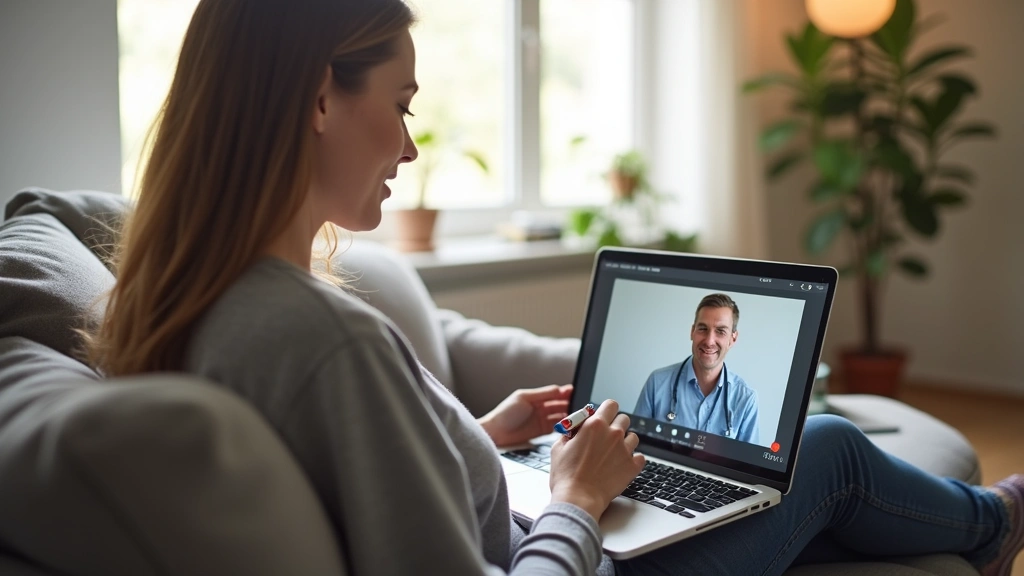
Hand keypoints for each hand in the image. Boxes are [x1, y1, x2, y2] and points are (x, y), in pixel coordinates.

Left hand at [478, 384, 572, 446]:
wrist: (495, 433)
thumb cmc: (505, 413)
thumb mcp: (524, 398)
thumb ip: (542, 394)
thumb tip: (559, 389)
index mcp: (537, 397)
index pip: (556, 393)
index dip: (566, 392)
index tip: (578, 392)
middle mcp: (541, 407)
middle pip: (560, 404)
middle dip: (571, 404)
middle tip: (582, 406)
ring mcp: (542, 419)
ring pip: (561, 416)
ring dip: (569, 415)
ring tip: (579, 416)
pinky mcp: (542, 431)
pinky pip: (557, 428)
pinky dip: (565, 426)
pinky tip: (571, 426)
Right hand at [548, 399, 645, 520]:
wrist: (578, 499)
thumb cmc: (566, 476)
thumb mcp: (558, 447)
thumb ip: (570, 433)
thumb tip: (575, 429)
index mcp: (594, 425)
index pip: (611, 404)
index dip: (607, 410)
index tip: (604, 416)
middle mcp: (613, 434)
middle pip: (624, 418)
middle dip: (616, 425)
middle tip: (607, 437)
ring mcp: (625, 450)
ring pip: (634, 437)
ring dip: (625, 442)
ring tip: (614, 453)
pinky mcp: (632, 466)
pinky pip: (640, 457)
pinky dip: (633, 459)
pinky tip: (622, 465)